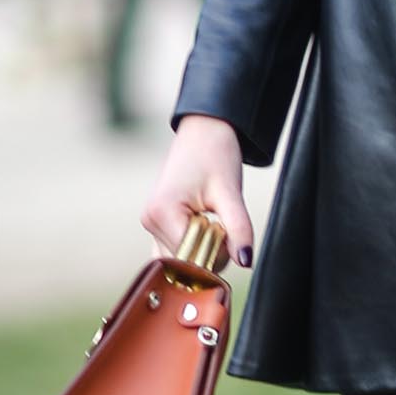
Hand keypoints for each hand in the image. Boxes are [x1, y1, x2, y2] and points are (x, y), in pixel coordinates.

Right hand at [141, 114, 254, 265]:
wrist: (204, 132)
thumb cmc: (215, 154)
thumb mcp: (231, 192)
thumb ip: (239, 228)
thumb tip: (245, 261)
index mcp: (162, 213)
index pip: (190, 257)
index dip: (216, 252)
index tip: (228, 229)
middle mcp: (150, 221)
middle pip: (183, 262)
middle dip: (210, 252)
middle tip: (223, 223)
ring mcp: (150, 224)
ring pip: (179, 260)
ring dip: (202, 250)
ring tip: (213, 221)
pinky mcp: (157, 223)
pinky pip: (175, 250)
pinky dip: (194, 245)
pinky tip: (205, 225)